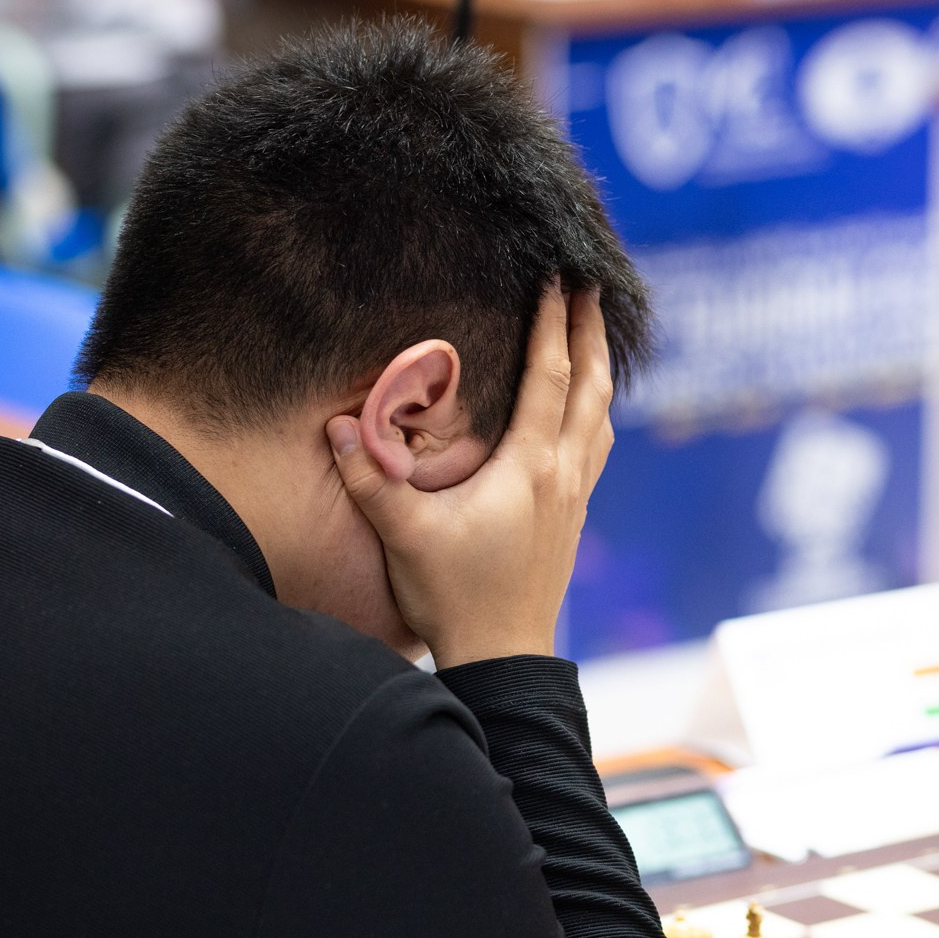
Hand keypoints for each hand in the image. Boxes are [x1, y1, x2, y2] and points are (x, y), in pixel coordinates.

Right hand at [327, 286, 612, 665]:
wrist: (504, 658)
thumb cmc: (456, 598)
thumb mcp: (405, 536)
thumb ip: (371, 480)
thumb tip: (337, 427)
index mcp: (531, 467)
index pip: (550, 378)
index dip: (554, 324)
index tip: (560, 279)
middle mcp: (563, 475)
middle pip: (592, 388)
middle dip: (592, 333)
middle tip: (592, 285)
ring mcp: (574, 497)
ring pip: (601, 417)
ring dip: (600, 370)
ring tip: (596, 335)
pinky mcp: (572, 518)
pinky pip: (594, 447)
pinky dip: (595, 412)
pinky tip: (586, 411)